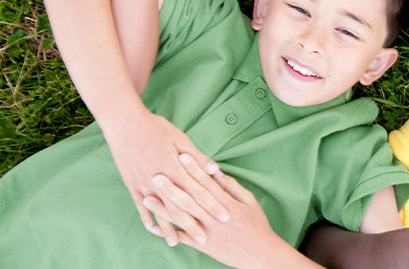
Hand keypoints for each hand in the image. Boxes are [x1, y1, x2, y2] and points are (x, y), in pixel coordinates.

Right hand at [100, 111, 228, 245]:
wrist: (124, 123)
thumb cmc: (155, 128)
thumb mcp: (180, 138)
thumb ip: (197, 157)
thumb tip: (215, 170)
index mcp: (174, 169)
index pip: (198, 192)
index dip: (212, 205)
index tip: (223, 217)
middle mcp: (159, 180)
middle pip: (179, 207)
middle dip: (193, 224)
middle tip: (205, 240)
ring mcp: (143, 184)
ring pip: (159, 210)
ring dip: (168, 228)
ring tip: (175, 243)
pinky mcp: (131, 183)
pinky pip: (139, 205)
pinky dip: (146, 217)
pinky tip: (152, 229)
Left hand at [143, 157, 293, 266]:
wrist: (261, 254)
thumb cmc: (257, 224)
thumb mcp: (249, 201)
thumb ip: (231, 186)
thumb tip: (215, 171)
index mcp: (225, 203)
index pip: (206, 182)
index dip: (193, 169)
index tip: (181, 156)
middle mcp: (213, 217)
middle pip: (189, 199)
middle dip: (171, 186)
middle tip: (155, 174)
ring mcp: (207, 231)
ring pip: (182, 218)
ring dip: (163, 208)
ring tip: (146, 198)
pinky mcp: (203, 245)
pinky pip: (182, 238)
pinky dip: (167, 232)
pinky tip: (152, 226)